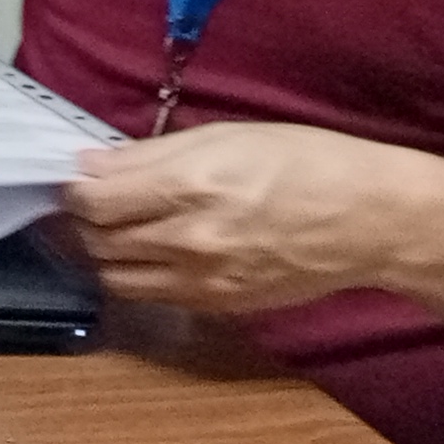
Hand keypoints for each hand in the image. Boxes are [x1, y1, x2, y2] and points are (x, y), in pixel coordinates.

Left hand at [55, 121, 439, 317]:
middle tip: (101, 202)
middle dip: (87, 221)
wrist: (368, 220)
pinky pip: (154, 295)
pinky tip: (159, 251)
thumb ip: (149, 155)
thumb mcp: (225, 136)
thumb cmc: (304, 162)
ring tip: (125, 228)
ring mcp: (202, 281)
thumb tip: (90, 166)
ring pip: (116, 277)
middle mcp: (189, 240)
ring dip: (108, 253)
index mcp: (189, 187)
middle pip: (98, 241)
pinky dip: (142, 275)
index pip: (94, 202)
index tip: (80, 180)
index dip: (75, 190)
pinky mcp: (218, 307)